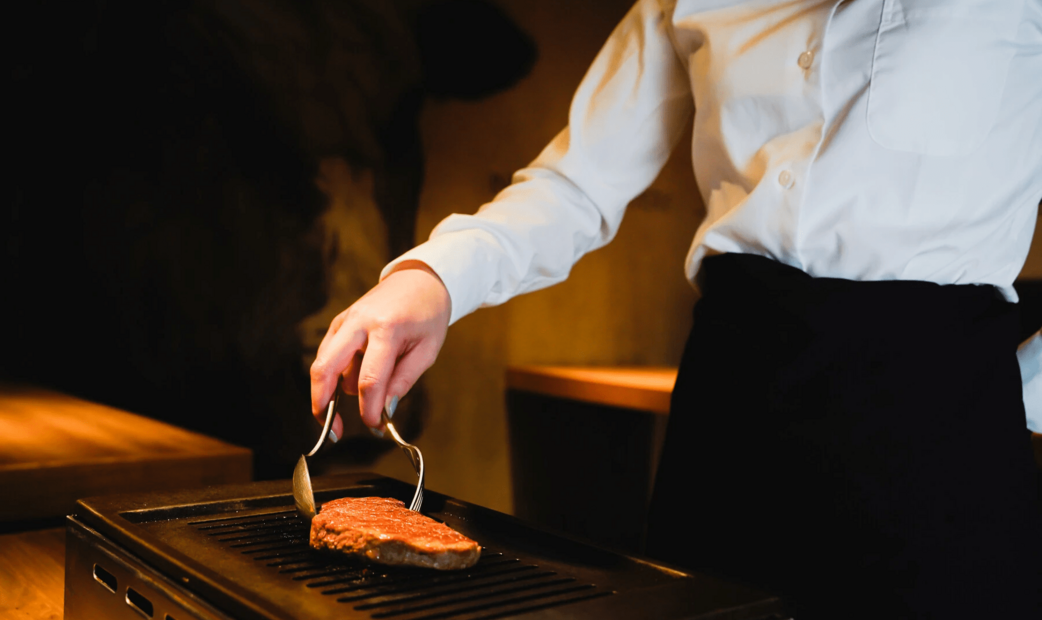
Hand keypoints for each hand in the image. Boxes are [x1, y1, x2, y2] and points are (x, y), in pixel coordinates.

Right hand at [310, 261, 450, 432]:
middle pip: (326, 368)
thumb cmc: (428, 315)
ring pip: (323, 363)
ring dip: (333, 391)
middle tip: (334, 431)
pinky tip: (353, 383)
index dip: (369, 409)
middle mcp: (358, 322)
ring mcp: (344, 320)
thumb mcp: (427, 350)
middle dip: (323, 405)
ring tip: (359, 401)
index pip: (370, 379)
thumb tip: (384, 411)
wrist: (420, 280)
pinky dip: (335, 375)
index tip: (375, 427)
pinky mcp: (339, 322)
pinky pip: (328, 354)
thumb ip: (403, 381)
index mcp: (386, 328)